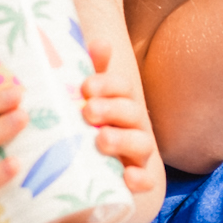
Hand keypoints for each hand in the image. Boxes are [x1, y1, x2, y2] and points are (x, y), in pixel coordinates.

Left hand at [81, 38, 161, 195]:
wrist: (77, 179)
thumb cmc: (78, 132)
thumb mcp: (77, 103)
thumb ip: (82, 73)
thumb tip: (99, 41)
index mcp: (119, 103)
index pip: (122, 87)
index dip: (107, 84)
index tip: (85, 87)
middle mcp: (132, 126)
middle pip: (132, 112)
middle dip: (112, 109)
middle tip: (87, 112)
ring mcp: (136, 155)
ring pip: (141, 144)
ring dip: (123, 140)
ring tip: (100, 140)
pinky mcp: (135, 181)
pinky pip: (145, 180)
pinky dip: (140, 178)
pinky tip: (127, 177)